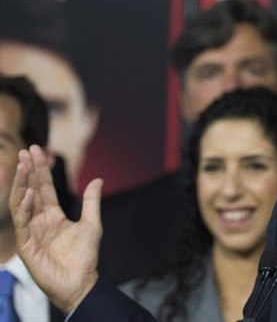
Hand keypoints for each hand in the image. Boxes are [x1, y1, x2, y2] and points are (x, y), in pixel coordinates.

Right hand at [9, 145, 102, 313]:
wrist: (81, 282)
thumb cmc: (85, 257)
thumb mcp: (92, 224)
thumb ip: (92, 201)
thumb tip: (98, 179)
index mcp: (53, 216)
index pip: (44, 189)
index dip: (41, 171)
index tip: (38, 151)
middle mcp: (39, 221)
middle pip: (31, 191)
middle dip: (28, 171)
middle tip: (26, 150)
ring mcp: (31, 232)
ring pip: (22, 203)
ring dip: (22, 184)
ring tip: (24, 165)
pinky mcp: (27, 245)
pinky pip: (23, 223)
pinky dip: (26, 207)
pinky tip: (30, 193)